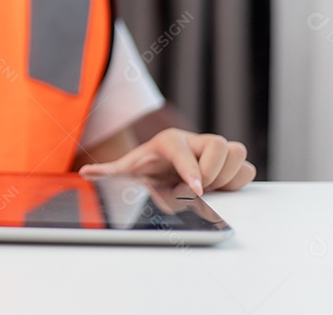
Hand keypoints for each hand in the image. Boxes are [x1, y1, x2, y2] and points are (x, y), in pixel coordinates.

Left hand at [78, 128, 255, 194]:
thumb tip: (85, 171)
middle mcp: (195, 141)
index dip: (191, 169)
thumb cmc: (147, 165)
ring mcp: (215, 150)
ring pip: (238, 153)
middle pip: (220, 145)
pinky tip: (220, 190)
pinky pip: (247, 169)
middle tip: (197, 191)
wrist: (164, 164)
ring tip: (208, 189)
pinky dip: (238, 182)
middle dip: (212, 172)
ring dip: (227, 176)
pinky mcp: (230, 163)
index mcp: (170, 141)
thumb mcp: (127, 168)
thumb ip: (108, 171)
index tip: (196, 189)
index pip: (183, 149)